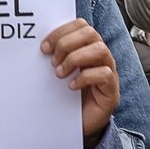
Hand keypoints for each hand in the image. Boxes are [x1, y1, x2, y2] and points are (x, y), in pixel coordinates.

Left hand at [42, 19, 120, 143]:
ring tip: (60, 73)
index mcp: (87, 47)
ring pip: (100, 50)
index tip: (44, 47)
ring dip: (75, 59)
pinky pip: (104, 74)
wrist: (77, 123)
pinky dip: (84, 78)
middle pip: (91, 33)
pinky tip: (71, 86)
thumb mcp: (56, 71)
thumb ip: (52, 56)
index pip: (81, 25)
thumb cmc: (65, 95)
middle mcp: (100, 57)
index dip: (61, 32)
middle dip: (67, 43)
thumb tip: (38, 45)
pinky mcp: (111, 91)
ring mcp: (109, 73)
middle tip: (53, 60)